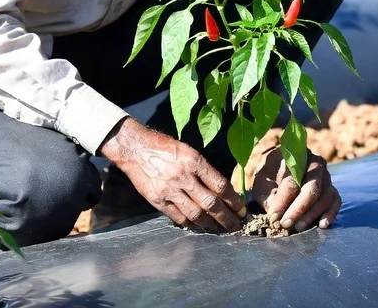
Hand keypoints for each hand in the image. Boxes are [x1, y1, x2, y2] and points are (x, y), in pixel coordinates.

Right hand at [99, 118, 245, 232]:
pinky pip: (179, 217)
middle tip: (236, 226)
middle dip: (227, 218)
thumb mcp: (188, 151)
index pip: (221, 186)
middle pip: (211, 204)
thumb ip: (203, 170)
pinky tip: (198, 226)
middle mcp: (184, 177)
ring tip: (219, 229)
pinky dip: (190, 224)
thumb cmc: (164, 147)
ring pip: (196, 214)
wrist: (135, 148)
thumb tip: (220, 190)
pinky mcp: (158, 200)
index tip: (242, 210)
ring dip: (211, 225)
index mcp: (194, 161)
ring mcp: (170, 190)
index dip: (234, 201)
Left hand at [250, 147, 341, 231]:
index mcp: (295, 157)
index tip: (273, 216)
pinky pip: (335, 201)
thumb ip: (267, 194)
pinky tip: (321, 225)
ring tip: (298, 227)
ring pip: (326, 196)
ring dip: (312, 214)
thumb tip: (275, 212)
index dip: (283, 200)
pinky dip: (330, 213)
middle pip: (312, 188)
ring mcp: (326, 176)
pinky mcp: (332, 189)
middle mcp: (315, 164)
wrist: (279, 173)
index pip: (292, 180)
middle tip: (286, 224)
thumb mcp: (262, 182)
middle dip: (299, 209)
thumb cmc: (269, 176)